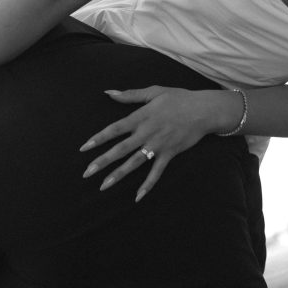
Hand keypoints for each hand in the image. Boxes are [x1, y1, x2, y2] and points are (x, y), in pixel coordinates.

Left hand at [79, 86, 217, 200]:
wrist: (203, 110)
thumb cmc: (178, 98)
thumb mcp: (153, 91)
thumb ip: (130, 95)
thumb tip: (109, 93)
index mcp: (141, 117)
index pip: (114, 129)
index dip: (98, 138)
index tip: (84, 148)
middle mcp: (146, 133)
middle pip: (120, 149)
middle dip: (102, 161)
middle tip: (86, 173)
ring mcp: (157, 145)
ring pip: (134, 163)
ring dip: (118, 175)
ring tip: (103, 186)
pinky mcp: (169, 154)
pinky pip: (156, 172)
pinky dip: (147, 185)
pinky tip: (137, 196)